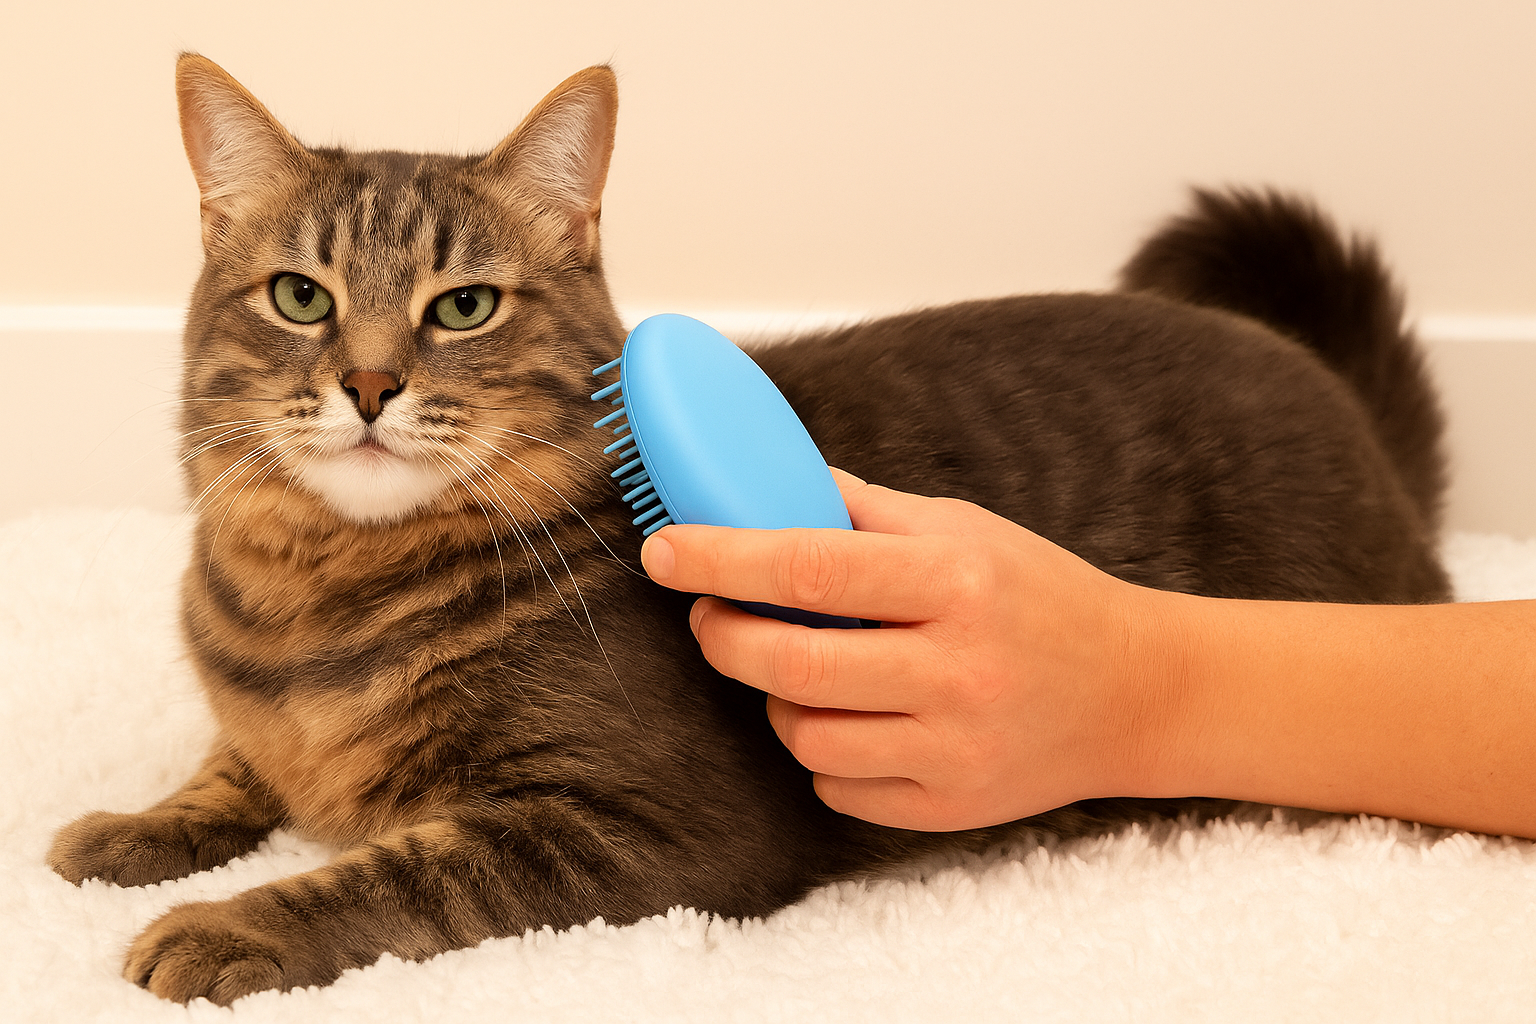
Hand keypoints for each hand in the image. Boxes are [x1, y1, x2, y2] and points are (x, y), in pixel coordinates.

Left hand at [640, 470, 1185, 830]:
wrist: (1135, 693)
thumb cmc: (1039, 597)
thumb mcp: (965, 528)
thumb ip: (865, 512)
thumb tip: (770, 487)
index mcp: (957, 581)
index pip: (810, 566)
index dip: (722, 558)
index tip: (664, 551)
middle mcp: (958, 669)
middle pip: (791, 662)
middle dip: (723, 635)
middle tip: (709, 614)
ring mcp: (955, 748)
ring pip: (803, 733)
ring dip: (775, 696)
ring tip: (800, 666)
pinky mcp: (951, 807)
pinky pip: (837, 785)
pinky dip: (821, 749)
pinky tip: (853, 717)